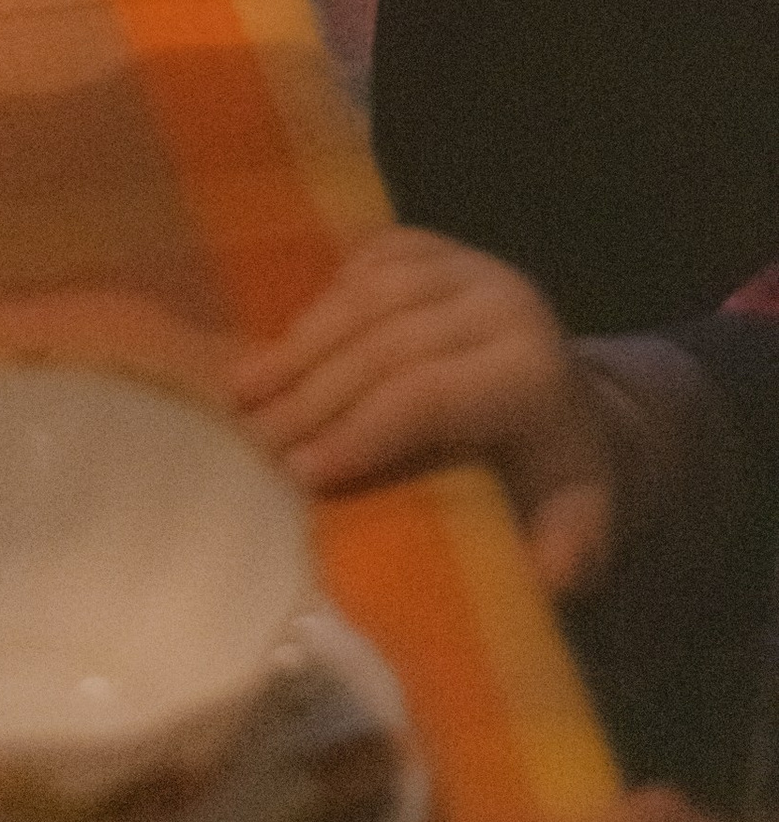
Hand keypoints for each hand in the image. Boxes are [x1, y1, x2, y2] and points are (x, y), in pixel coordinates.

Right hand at [234, 227, 620, 595]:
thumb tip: (544, 574)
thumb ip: (568, 550)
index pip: (428, 393)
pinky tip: (281, 345)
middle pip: (385, 341)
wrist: (571, 403)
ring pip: (364, 294)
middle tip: (255, 441)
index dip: (359, 430)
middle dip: (311, 394)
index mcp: (534, 372)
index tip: (300, 474)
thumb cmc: (554, 476)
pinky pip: (361, 263)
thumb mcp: (578, 522)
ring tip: (244, 393)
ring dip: (297, 345)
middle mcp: (504, 302)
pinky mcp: (434, 247)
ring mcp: (466, 264)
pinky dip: (317, 303)